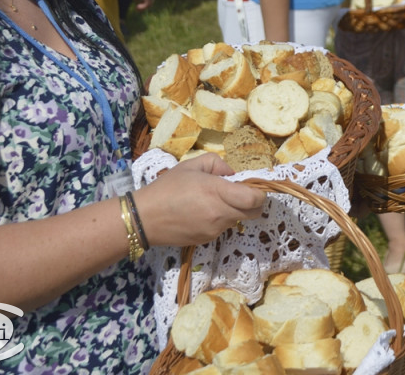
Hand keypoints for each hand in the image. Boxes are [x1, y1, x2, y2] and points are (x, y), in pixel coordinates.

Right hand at [134, 153, 266, 246]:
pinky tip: (202, 212)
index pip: (255, 199)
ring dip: (234, 210)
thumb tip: (232, 174)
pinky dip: (220, 219)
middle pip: (253, 213)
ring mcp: (215, 229)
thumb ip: (217, 164)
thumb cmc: (167, 188)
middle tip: (238, 192)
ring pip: (238, 220)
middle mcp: (220, 214)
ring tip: (212, 200)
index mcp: (218, 192)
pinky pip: (223, 227)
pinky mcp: (207, 239)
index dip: (259, 193)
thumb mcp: (191, 166)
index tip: (252, 185)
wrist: (145, 218)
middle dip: (252, 202)